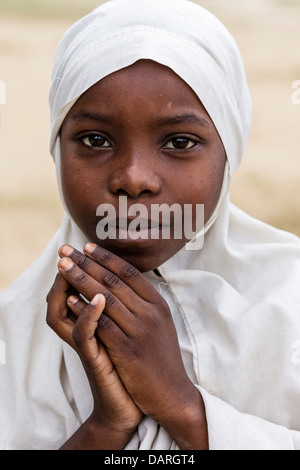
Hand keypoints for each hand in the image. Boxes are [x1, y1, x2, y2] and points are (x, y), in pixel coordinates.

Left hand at [54, 243, 207, 449]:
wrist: (171, 394)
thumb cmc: (161, 358)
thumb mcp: (160, 324)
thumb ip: (145, 303)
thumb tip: (124, 281)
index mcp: (158, 304)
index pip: (129, 272)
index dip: (106, 258)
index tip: (87, 246)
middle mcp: (151, 313)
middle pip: (114, 280)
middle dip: (87, 262)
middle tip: (67, 249)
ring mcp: (140, 330)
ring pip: (105, 297)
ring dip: (80, 279)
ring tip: (63, 266)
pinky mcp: (128, 350)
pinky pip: (102, 324)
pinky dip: (84, 309)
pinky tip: (69, 299)